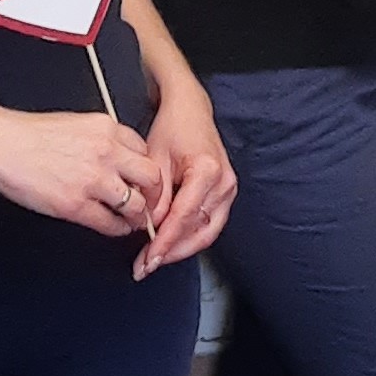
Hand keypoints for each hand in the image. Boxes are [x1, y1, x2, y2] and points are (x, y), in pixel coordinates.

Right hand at [0, 108, 165, 236]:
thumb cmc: (28, 134)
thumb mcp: (75, 123)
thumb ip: (100, 139)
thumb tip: (117, 158)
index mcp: (105, 128)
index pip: (144, 150)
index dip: (145, 170)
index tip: (144, 181)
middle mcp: (105, 152)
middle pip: (151, 177)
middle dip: (153, 194)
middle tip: (149, 203)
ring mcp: (92, 180)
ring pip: (136, 205)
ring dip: (138, 217)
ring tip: (133, 220)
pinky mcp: (75, 205)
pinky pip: (110, 224)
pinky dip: (117, 229)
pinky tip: (114, 227)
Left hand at [136, 81, 236, 279]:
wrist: (190, 109)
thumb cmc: (173, 127)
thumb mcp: (155, 159)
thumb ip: (156, 197)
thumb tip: (151, 228)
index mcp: (207, 171)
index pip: (183, 218)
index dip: (164, 243)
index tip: (148, 259)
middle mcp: (224, 183)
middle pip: (200, 232)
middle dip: (172, 252)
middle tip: (146, 265)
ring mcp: (229, 189)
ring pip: (207, 232)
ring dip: (181, 249)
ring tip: (154, 258)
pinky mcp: (226, 193)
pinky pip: (209, 223)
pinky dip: (189, 236)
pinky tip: (170, 243)